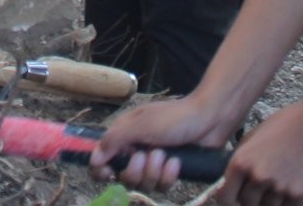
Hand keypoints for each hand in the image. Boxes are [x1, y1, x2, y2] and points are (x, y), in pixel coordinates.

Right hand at [91, 93, 236, 190]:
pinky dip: (168, 175)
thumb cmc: (174, 117)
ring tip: (165, 155)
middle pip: (123, 177)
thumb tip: (93, 159)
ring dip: (154, 171)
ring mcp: (153, 163)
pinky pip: (161, 186)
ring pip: (143, 184)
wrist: (209, 120)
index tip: (108, 172)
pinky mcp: (169, 173)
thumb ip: (114, 141)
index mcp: (124, 136)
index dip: (101, 169)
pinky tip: (176, 162)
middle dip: (135, 170)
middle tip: (146, 155)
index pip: (102, 159)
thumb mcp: (141, 125)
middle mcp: (135, 151)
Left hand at [220, 97, 302, 205]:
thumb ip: (243, 159)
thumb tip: (231, 180)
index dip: (227, 200)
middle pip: (246, 204)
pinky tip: (290, 186)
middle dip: (250, 200)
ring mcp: (280, 187)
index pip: (225, 195)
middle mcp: (259, 176)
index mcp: (242, 160)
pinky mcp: (300, 195)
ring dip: (270, 200)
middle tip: (258, 190)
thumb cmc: (288, 125)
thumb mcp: (255, 136)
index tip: (232, 199)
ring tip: (279, 182)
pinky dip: (286, 201)